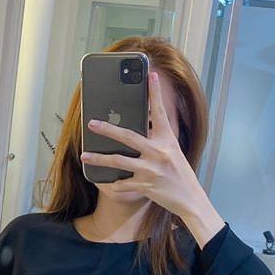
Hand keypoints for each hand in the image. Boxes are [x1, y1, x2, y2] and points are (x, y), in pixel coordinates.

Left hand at [79, 70, 224, 246]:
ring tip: (84, 155)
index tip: (151, 75)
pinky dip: (112, 183)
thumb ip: (157, 141)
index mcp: (168, 140)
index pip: (160, 113)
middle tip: (90, 123)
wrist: (190, 199)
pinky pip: (122, 184)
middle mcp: (159, 152)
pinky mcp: (146, 186)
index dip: (155, 93)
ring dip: (99, 158)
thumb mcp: (172, 152)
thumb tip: (138, 128)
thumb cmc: (180, 174)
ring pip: (119, 161)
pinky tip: (104, 181)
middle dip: (107, 129)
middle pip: (128, 136)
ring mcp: (152, 169)